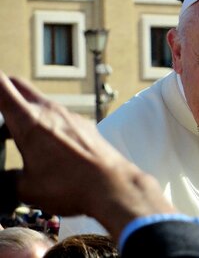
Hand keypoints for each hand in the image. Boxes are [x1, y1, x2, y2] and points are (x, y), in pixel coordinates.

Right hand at [0, 71, 175, 238]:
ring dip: (25, 113)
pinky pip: (59, 116)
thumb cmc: (69, 186)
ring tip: (15, 137)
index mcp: (29, 121)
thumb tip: (5, 179)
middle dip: (2, 92)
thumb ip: (7, 180)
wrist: (112, 184)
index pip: (1, 85)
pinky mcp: (84, 124)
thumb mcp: (27, 188)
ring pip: (39, 103)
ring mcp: (70, 115)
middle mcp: (50, 110)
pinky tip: (47, 146)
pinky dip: (46, 123)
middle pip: (19, 86)